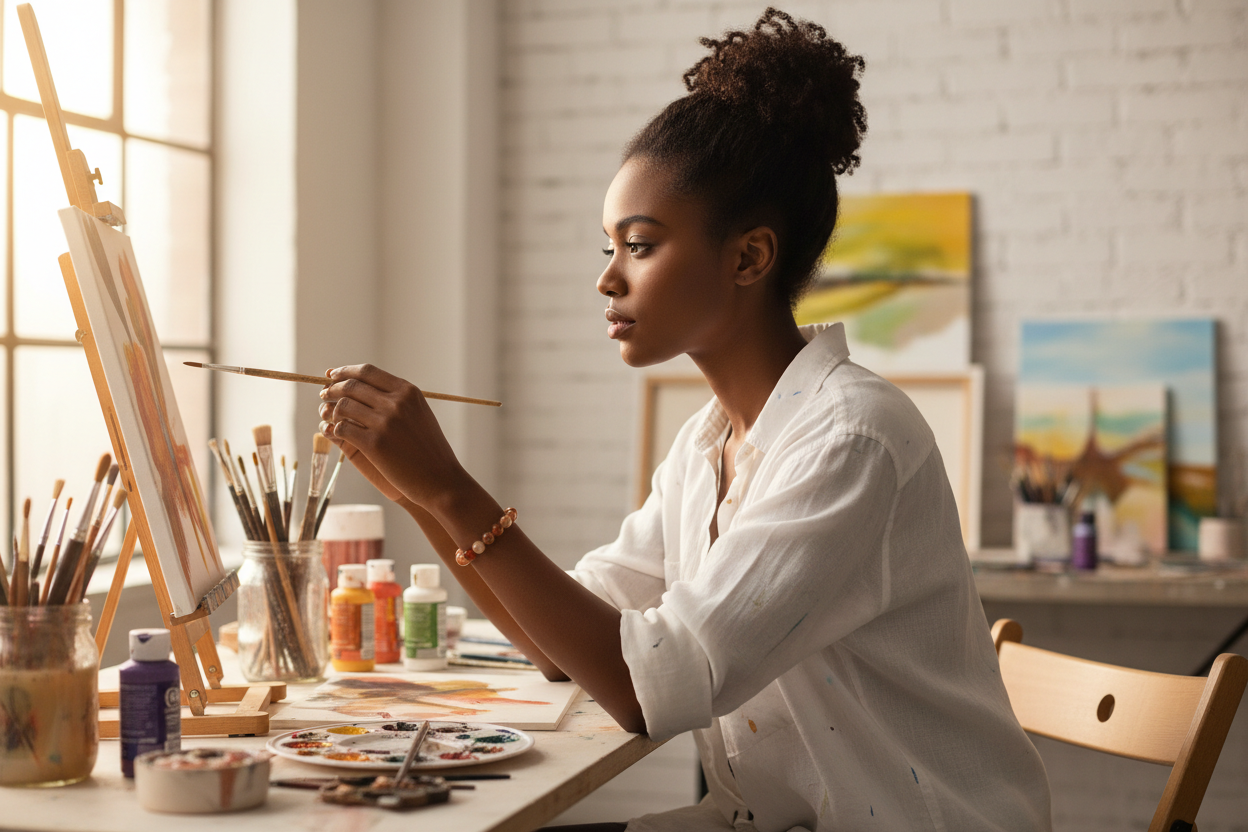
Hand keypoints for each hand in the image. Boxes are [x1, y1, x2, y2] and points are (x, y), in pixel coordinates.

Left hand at [318, 364, 468, 507]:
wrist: (441, 480)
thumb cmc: (430, 450)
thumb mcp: (420, 414)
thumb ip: (398, 400)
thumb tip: (367, 388)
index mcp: (408, 392)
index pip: (368, 371)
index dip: (346, 371)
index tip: (333, 375)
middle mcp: (396, 403)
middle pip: (352, 386)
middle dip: (333, 388)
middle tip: (324, 394)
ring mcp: (385, 423)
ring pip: (343, 406)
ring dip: (331, 409)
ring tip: (329, 415)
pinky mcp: (374, 444)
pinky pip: (342, 429)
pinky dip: (334, 429)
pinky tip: (334, 433)